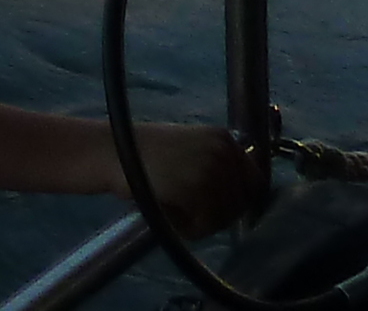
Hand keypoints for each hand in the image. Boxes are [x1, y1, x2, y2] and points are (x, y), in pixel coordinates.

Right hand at [129, 121, 262, 234]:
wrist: (111, 151)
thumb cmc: (143, 154)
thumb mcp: (190, 148)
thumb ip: (217, 165)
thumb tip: (243, 196)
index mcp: (224, 138)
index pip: (255, 180)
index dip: (241, 199)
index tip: (224, 209)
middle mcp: (224, 151)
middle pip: (242, 202)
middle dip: (221, 215)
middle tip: (194, 215)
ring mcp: (211, 170)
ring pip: (224, 217)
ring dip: (203, 223)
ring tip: (177, 212)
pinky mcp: (196, 190)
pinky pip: (204, 226)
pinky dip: (189, 229)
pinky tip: (170, 214)